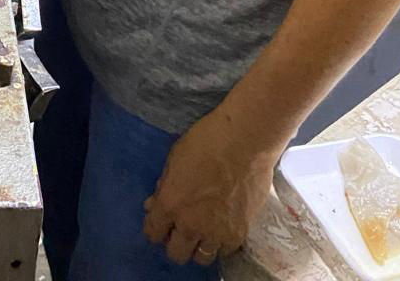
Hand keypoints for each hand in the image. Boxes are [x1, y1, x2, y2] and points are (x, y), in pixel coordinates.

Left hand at [142, 105, 281, 266]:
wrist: (245, 140)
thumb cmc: (205, 140)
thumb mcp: (174, 159)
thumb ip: (164, 187)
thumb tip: (155, 205)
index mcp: (170, 203)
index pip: (153, 233)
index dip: (154, 228)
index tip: (159, 222)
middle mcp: (191, 225)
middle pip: (176, 254)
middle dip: (174, 242)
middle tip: (179, 228)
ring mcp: (217, 233)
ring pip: (201, 258)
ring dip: (197, 245)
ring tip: (202, 230)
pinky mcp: (240, 234)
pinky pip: (225, 250)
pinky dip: (220, 242)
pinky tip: (221, 227)